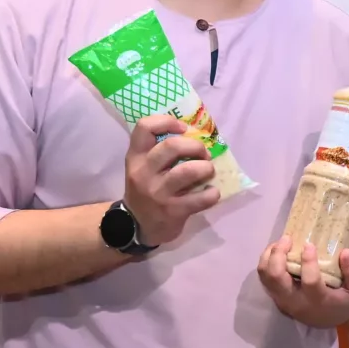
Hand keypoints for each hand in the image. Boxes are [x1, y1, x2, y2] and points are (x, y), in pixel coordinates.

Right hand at [123, 113, 219, 245]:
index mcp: (136, 157)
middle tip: (203, 154)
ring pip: (187, 171)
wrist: (137, 226)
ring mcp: (158, 193)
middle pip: (172, 146)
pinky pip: (200, 198)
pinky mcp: (172, 211)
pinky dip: (212, 194)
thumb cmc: (146, 190)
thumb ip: (161, 151)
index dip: (167, 121)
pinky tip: (211, 193)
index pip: (144, 127)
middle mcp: (144, 172)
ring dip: (206, 168)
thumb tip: (196, 134)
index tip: (184, 128)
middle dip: (195, 146)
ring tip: (208, 172)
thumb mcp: (143, 167)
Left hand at [257, 238, 348, 327]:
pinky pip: (263, 276)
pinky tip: (277, 250)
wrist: (326, 318)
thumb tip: (345, 253)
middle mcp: (295, 301)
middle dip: (278, 255)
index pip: (309, 282)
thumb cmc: (341, 299)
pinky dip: (266, 260)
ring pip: (265, 276)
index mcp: (317, 300)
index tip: (309, 245)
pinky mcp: (274, 295)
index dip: (308, 262)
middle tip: (288, 239)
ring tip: (281, 242)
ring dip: (269, 256)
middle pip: (276, 278)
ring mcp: (281, 299)